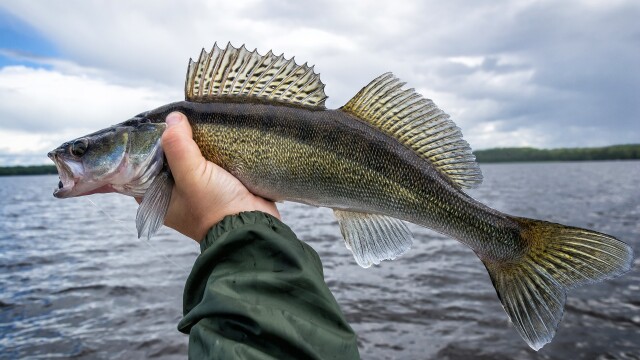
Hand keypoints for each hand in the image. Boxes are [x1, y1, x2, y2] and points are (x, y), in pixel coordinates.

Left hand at [155, 111, 279, 240]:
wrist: (252, 225)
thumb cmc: (216, 208)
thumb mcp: (192, 176)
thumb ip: (178, 146)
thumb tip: (173, 117)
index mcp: (156, 197)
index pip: (141, 164)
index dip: (148, 143)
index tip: (159, 121)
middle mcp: (172, 193)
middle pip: (166, 157)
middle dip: (174, 139)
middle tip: (181, 117)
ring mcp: (195, 189)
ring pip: (189, 157)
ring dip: (195, 143)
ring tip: (198, 121)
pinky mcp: (216, 184)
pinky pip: (208, 161)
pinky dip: (211, 149)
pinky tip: (214, 134)